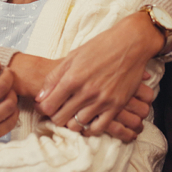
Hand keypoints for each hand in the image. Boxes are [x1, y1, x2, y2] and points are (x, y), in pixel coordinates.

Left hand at [34, 11, 162, 137]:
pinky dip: (90, 127)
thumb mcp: (72, 56)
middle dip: (54, 117)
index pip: (48, 106)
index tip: (44, 107)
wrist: (130, 44)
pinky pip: (99, 128)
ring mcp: (102, 101)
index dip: (42, 109)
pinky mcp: (116, 106)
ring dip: (71, 122)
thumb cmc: (99, 47)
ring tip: (72, 114)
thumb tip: (40, 97)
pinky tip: (87, 120)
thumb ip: (54, 77)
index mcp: (72, 78)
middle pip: (60, 119)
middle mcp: (86, 92)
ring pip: (77, 126)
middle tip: (57, 111)